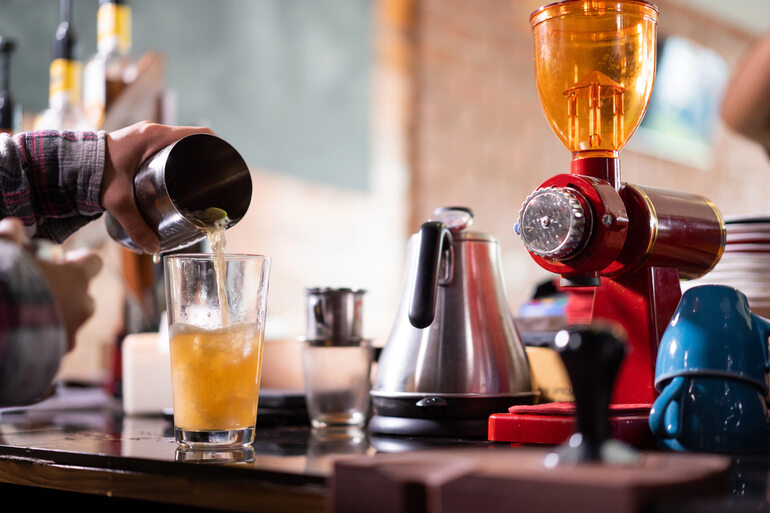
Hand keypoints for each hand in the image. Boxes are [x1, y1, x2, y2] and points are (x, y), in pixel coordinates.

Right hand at [0, 218, 101, 351]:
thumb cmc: (7, 284)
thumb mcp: (6, 253)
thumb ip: (12, 237)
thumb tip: (14, 229)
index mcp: (76, 278)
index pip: (94, 262)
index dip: (80, 259)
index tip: (63, 260)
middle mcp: (82, 305)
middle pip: (85, 294)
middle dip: (68, 291)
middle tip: (42, 287)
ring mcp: (72, 332)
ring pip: (73, 320)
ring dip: (58, 315)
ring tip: (29, 311)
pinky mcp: (58, 353)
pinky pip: (57, 341)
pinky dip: (46, 336)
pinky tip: (24, 331)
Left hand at [102, 121, 214, 253]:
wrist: (68, 164)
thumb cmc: (93, 174)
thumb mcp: (117, 201)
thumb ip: (135, 225)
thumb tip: (153, 249)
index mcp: (155, 137)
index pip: (198, 133)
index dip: (217, 146)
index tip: (226, 162)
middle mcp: (154, 133)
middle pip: (192, 140)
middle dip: (206, 156)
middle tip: (215, 179)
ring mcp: (147, 137)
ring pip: (180, 144)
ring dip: (192, 157)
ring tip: (202, 180)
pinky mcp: (140, 145)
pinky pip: (168, 147)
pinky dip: (178, 158)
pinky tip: (182, 176)